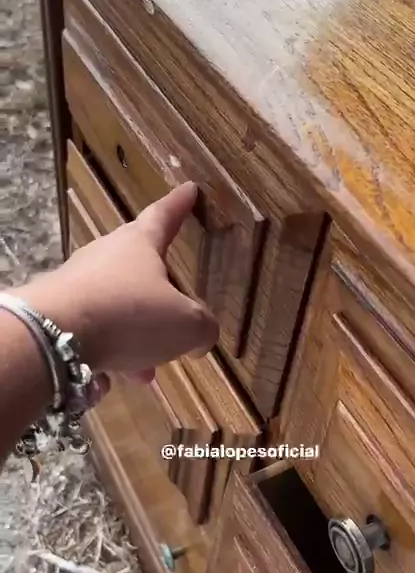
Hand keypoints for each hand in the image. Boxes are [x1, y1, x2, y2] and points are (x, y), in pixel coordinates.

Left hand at [18, 182, 218, 386]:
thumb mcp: (185, 325)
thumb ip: (203, 327)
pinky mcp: (55, 314)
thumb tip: (202, 334)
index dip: (179, 205)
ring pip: (115, 311)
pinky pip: (88, 335)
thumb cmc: (129, 315)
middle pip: (139, 272)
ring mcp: (77, 285)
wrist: (52, 337)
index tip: (188, 189)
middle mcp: (105, 257)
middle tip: (175, 328)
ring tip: (143, 375)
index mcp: (139, 245)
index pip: (164, 216)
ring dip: (133, 341)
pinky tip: (104, 383)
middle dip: (160, 304)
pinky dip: (102, 357)